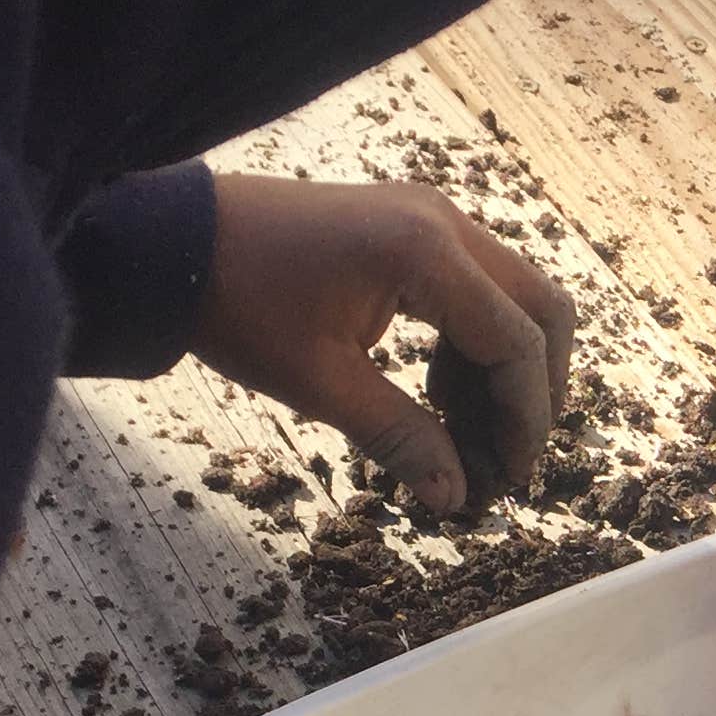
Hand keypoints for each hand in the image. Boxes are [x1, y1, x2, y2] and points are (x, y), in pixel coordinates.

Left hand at [191, 174, 575, 516]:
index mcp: (426, 254)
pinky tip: (440, 393)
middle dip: (537, 389)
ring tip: (470, 435)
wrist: (173, 243)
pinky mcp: (412, 225)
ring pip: (516, 296)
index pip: (517, 342)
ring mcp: (431, 216)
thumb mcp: (320, 384)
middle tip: (512, 456)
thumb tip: (456, 499)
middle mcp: (444, 222)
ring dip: (508, 368)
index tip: (511, 477)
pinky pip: (477, 286)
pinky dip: (475, 343)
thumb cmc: (236, 306)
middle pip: (542, 308)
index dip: (526, 418)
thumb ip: (401, 438)